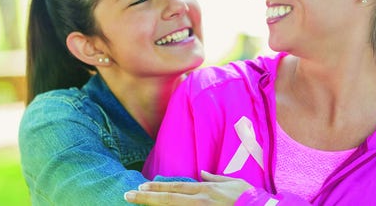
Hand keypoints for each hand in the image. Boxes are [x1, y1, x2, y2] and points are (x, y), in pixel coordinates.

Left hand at [124, 171, 251, 204]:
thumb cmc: (248, 197)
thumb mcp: (232, 183)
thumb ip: (214, 178)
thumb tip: (201, 173)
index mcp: (205, 190)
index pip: (175, 188)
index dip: (156, 188)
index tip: (140, 187)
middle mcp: (200, 202)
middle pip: (168, 200)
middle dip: (147, 198)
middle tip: (127, 196)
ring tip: (137, 203)